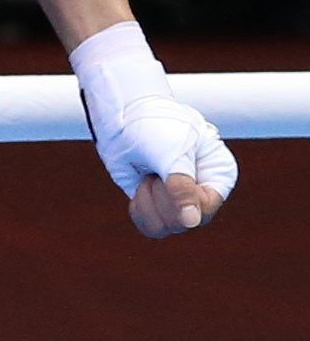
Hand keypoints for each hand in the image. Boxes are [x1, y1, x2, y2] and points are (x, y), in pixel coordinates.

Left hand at [73, 20, 237, 238]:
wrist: (122, 112)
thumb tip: (191, 222)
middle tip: (152, 168)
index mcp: (219, 174)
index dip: (180, 200)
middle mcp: (203, 192)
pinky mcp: (157, 205)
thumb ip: (181, 187)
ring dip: (147, 200)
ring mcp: (179, 201)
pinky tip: (139, 184)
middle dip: (159, 195)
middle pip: (185, 222)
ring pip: (166, 228)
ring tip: (147, 173)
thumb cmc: (153, 124)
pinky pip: (150, 226)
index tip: (162, 178)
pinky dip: (139, 207)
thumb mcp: (169, 152)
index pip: (206, 208)